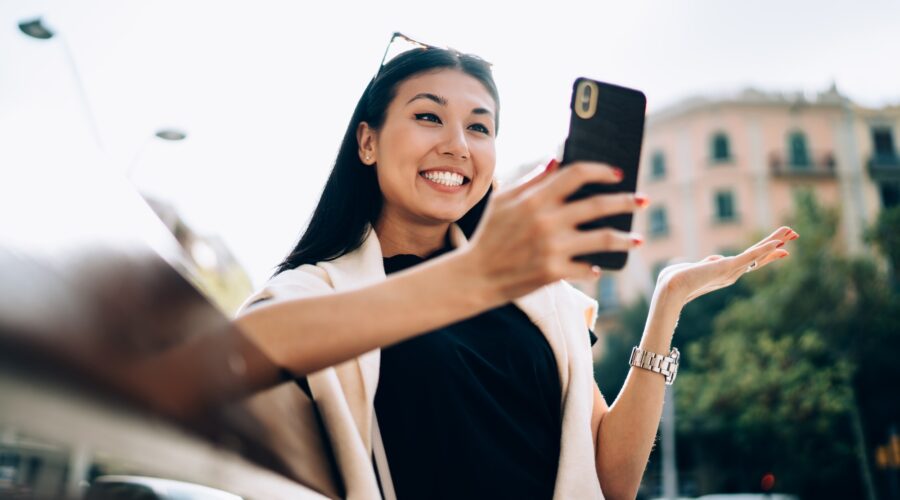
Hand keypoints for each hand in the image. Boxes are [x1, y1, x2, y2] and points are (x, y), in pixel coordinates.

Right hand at [462, 160, 646, 301]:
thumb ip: (531, 180)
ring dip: (625, 238)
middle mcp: (547, 221)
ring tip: (638, 239)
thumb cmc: (489, 235)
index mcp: (534, 199)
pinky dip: (595, 268)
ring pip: (603, 239)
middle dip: (626, 201)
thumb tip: (555, 160)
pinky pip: (587, 268)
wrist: (475, 277)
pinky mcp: (554, 272)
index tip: (617, 173)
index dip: (601, 170)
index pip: (576, 174)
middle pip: (598, 204)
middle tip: (643, 200)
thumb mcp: (502, 201)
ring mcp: (552, 248)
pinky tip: (599, 266)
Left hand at [655, 226, 797, 305]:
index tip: (782, 248)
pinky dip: (763, 250)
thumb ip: (707, 264)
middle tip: (794, 234)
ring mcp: (731, 271)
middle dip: (777, 244)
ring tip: (791, 232)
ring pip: (758, 254)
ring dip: (775, 241)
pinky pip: (749, 257)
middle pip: (760, 256)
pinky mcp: (727, 267)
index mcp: (726, 273)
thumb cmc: (675, 280)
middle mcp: (732, 274)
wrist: (669, 288)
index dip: (767, 254)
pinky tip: (776, 243)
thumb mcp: (694, 268)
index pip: (751, 261)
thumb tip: (714, 260)